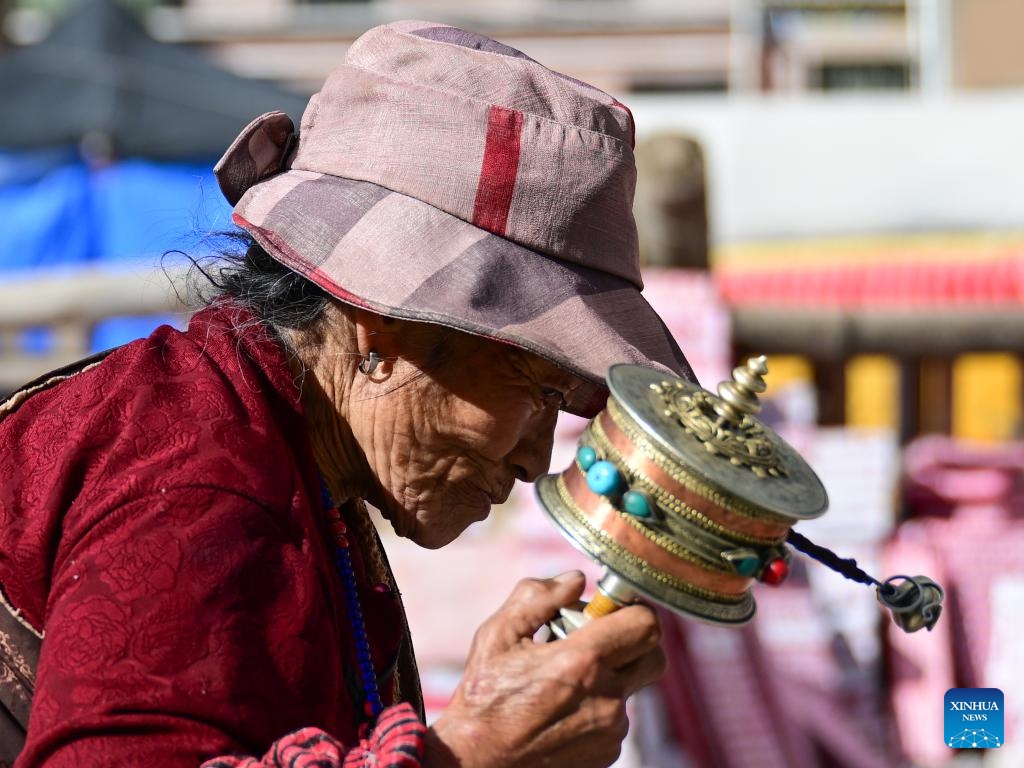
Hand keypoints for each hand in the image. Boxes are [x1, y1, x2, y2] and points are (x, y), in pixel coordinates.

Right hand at [425, 571, 665, 767]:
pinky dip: (599, 704)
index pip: (646, 625)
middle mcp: (605, 698)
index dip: (633, 610)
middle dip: (633, 641)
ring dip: (610, 674)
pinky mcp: (608, 752)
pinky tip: (564, 706)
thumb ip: (538, 596)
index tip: (609, 610)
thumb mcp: (499, 635)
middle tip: (597, 639)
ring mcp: (610, 730)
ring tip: (566, 678)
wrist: (478, 761)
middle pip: (654, 656)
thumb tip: (575, 579)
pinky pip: (618, 716)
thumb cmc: (485, 695)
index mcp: (581, 663)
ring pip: (632, 686)